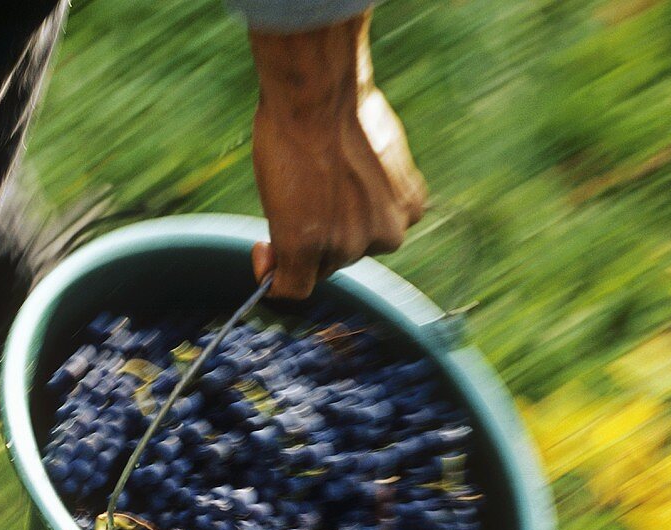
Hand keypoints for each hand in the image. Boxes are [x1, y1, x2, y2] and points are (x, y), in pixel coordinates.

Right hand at [248, 10, 426, 298]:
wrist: (318, 100)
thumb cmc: (340, 107)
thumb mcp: (372, 149)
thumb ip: (364, 181)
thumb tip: (340, 185)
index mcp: (408, 208)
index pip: (370, 234)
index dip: (340, 222)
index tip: (320, 205)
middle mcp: (388, 234)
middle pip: (344, 252)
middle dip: (318, 232)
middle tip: (293, 196)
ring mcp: (350, 248)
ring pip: (317, 265)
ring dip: (297, 243)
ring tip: (282, 199)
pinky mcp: (308, 253)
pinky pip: (290, 288)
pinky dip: (271, 277)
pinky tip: (262, 253)